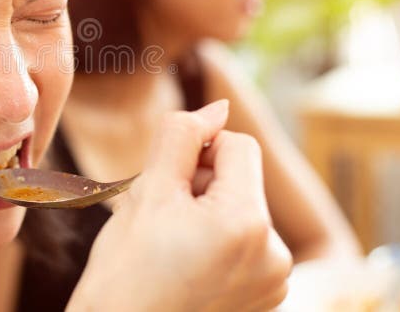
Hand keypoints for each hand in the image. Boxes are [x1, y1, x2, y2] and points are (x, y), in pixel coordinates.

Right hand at [67, 100, 291, 311]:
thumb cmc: (124, 271)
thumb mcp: (148, 191)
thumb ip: (183, 136)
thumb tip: (218, 108)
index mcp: (249, 223)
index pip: (238, 146)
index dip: (197, 152)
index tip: (166, 180)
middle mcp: (275, 255)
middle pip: (240, 180)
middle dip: (200, 187)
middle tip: (160, 221)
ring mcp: (274, 282)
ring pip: (239, 211)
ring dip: (206, 215)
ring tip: (170, 248)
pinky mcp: (265, 298)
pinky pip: (244, 245)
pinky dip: (216, 244)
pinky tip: (184, 267)